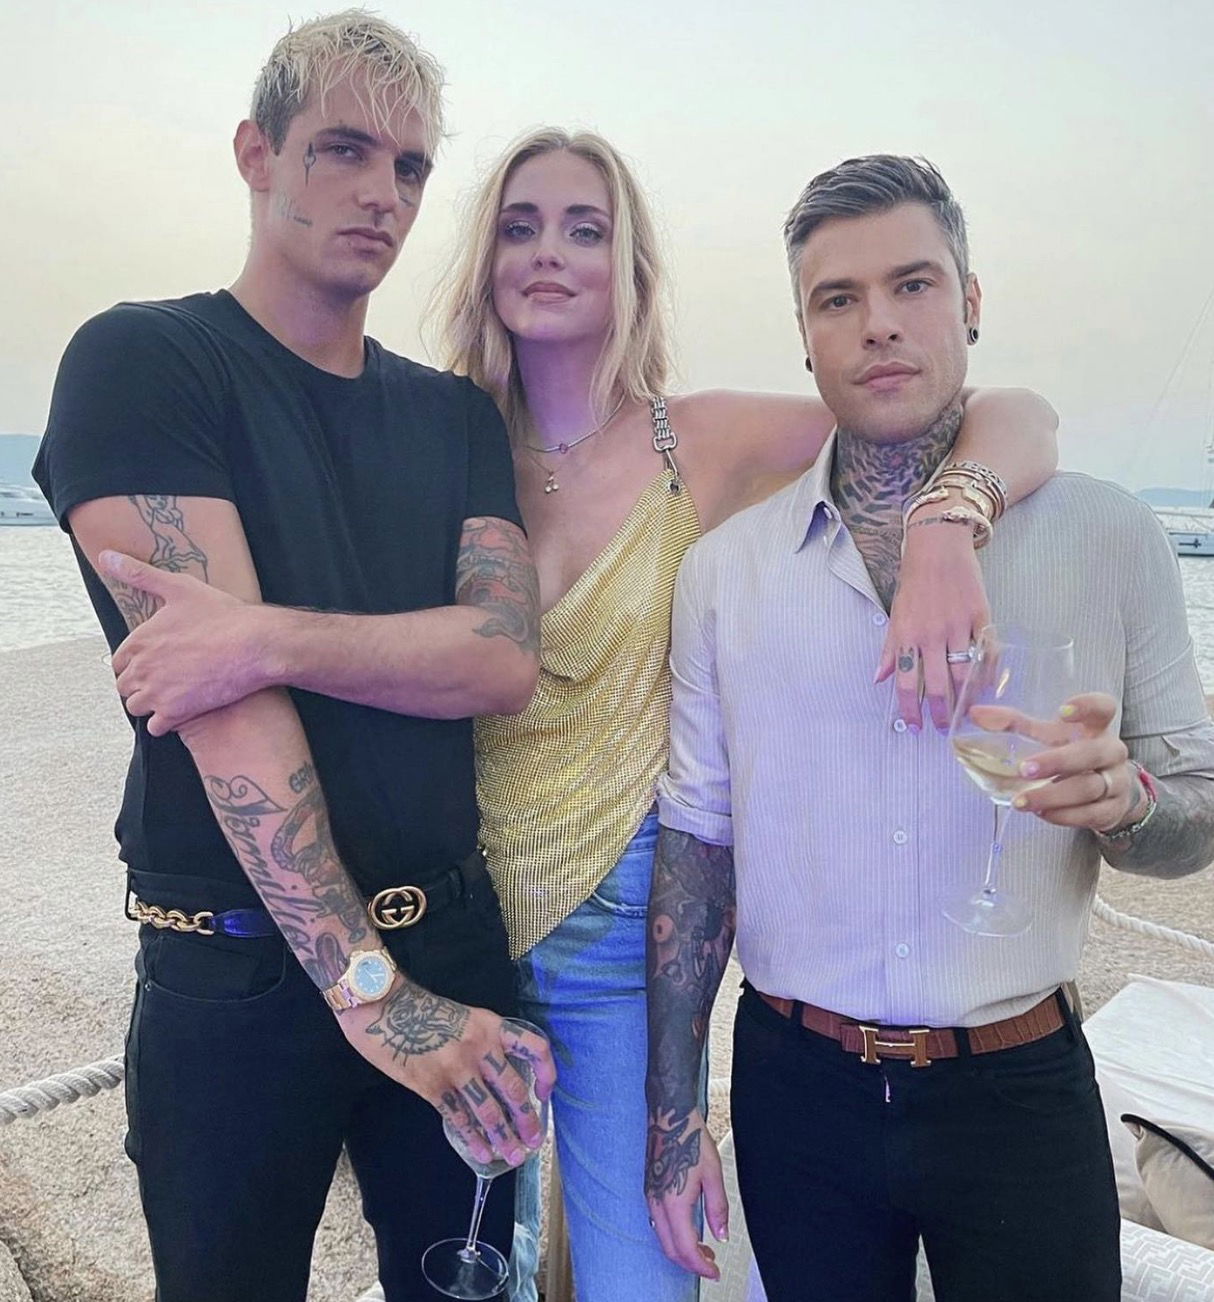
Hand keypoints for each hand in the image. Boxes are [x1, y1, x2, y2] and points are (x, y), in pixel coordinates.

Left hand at [99, 550, 270, 734]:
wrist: (256, 645)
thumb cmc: (223, 615)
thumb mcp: (179, 587)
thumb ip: (138, 574)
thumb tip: (106, 557)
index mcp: (139, 640)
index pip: (119, 661)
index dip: (136, 663)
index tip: (155, 663)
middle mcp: (142, 667)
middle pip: (125, 687)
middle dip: (141, 685)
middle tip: (166, 680)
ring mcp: (157, 692)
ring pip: (137, 707)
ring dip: (150, 704)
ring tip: (173, 696)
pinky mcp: (176, 712)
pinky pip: (156, 727)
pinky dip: (165, 722)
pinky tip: (182, 711)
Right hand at [340, 979, 555, 1166]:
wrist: (385, 1007)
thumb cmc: (425, 1010)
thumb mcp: (466, 1017)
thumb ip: (485, 1042)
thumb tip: (501, 1078)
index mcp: (492, 1026)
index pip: (534, 1047)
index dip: (546, 1071)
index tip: (545, 1092)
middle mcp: (480, 1048)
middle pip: (513, 1089)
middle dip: (526, 1120)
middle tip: (533, 1140)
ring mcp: (456, 1069)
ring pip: (489, 1111)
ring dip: (503, 1137)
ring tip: (512, 1155)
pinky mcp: (432, 1086)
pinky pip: (459, 1118)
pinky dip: (472, 1138)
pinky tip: (480, 1152)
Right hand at [645, 1109, 729, 1280]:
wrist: (669, 1117)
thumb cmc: (690, 1139)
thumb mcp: (713, 1174)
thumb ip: (717, 1208)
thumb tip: (721, 1235)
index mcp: (674, 1203)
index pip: (685, 1248)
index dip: (701, 1266)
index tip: (715, 1270)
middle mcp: (657, 1204)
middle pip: (671, 1249)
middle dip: (691, 1263)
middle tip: (711, 1264)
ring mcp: (650, 1197)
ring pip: (663, 1238)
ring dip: (681, 1250)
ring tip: (703, 1250)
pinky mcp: (649, 1191)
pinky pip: (658, 1225)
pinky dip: (673, 1236)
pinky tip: (688, 1231)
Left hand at [878, 520, 988, 731]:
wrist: (938, 546)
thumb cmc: (914, 581)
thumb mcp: (896, 614)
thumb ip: (890, 648)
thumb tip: (880, 678)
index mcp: (908, 635)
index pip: (907, 683)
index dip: (910, 709)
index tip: (915, 727)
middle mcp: (932, 635)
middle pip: (938, 685)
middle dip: (940, 712)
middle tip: (943, 728)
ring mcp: (959, 627)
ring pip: (965, 674)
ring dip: (965, 700)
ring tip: (966, 715)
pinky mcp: (982, 617)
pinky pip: (987, 654)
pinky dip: (988, 675)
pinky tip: (986, 688)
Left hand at [969, 692, 1141, 830]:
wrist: (1108, 791)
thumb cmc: (1070, 752)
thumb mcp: (1046, 736)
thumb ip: (1013, 723)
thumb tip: (975, 713)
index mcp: (1096, 727)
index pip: (1104, 707)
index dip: (1088, 706)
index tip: (1063, 711)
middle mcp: (1111, 752)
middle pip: (1091, 753)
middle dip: (1057, 762)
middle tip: (1024, 769)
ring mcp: (1116, 781)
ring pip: (1089, 788)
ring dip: (1052, 796)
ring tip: (1021, 801)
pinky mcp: (1112, 810)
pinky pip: (1091, 814)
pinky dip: (1064, 815)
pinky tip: (1042, 814)